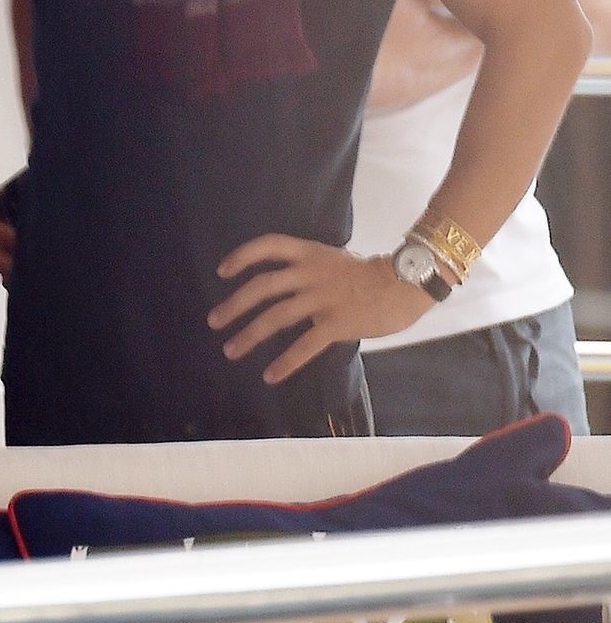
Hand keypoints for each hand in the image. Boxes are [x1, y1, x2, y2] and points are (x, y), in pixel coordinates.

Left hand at [210, 235, 434, 383]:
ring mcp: (322, 298)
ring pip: (275, 317)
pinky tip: (270, 376)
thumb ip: (309, 270)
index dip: (242, 257)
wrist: (408, 283)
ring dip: (249, 335)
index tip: (222, 272)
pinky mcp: (337, 323)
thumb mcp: (335, 260)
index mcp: (309, 253)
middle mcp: (310, 273)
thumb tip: (286, 289)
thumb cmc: (373, 273)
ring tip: (231, 350)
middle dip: (234, 305)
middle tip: (214, 322)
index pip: (267, 246)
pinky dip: (284, 362)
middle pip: (261, 286)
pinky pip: (304, 344)